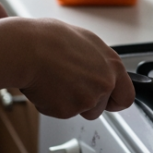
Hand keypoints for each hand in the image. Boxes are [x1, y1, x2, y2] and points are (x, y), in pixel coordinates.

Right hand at [14, 18, 134, 119]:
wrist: (25, 50)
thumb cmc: (48, 39)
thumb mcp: (83, 40)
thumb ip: (97, 60)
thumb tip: (97, 66)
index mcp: (111, 65)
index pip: (127, 96)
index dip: (115, 100)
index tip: (109, 101)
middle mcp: (104, 83)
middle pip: (101, 107)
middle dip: (87, 103)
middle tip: (71, 87)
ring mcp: (87, 99)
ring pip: (81, 111)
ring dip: (70, 102)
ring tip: (55, 80)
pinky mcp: (68, 110)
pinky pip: (61, 113)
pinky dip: (52, 104)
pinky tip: (45, 85)